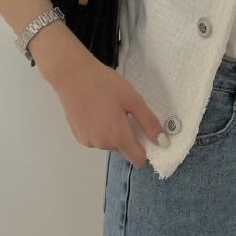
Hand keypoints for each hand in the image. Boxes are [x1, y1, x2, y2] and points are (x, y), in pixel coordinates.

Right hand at [50, 40, 167, 168]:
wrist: (72, 75)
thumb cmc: (105, 84)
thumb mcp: (132, 99)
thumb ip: (149, 122)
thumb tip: (163, 143)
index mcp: (117, 137)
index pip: (138, 160)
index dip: (145, 148)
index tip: (143, 131)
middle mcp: (102, 145)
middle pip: (124, 149)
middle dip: (127, 134)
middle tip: (123, 110)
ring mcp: (88, 142)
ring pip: (110, 143)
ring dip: (112, 131)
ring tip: (107, 107)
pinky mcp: (78, 136)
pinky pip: (97, 138)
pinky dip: (100, 129)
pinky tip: (95, 110)